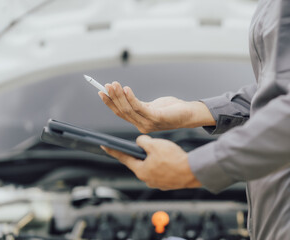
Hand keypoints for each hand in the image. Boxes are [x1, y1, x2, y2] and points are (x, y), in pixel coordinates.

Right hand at [99, 81, 214, 132]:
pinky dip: (131, 98)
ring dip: (120, 96)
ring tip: (114, 84)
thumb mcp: (152, 106)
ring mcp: (148, 123)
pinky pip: (139, 107)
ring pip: (128, 109)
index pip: (120, 113)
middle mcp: (141, 125)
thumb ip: (139, 104)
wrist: (188, 114)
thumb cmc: (171, 109)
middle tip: (107, 85)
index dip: (109, 103)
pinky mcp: (156, 118)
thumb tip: (124, 93)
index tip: (101, 91)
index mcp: (139, 122)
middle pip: (121, 111)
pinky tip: (127, 89)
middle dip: (112, 97)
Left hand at [101, 135, 201, 189]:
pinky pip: (160, 171)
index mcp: (140, 170)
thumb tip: (140, 142)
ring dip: (153, 159)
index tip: (103, 146)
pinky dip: (163, 165)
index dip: (112, 150)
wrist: (192, 172)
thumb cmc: (174, 159)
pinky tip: (169, 159)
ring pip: (150, 167)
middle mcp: (146, 179)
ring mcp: (156, 183)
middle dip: (141, 153)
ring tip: (163, 152)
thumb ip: (143, 141)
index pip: (123, 157)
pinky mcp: (166, 183)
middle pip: (138, 162)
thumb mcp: (155, 144)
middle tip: (147, 146)